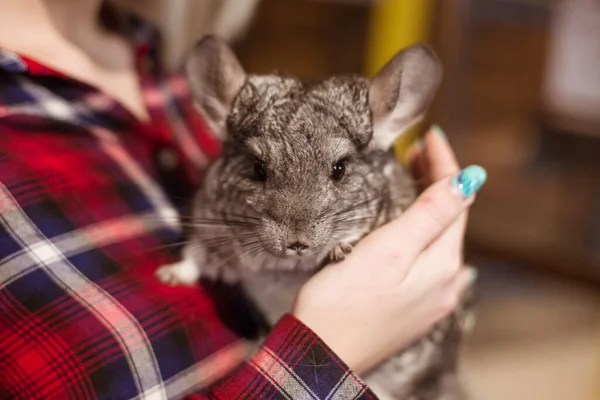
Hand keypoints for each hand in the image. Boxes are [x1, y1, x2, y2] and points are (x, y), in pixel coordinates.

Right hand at [292, 126, 485, 373]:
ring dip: (430, 204)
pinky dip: (422, 230)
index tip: (430, 134)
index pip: (456, 200)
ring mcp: (430, 298)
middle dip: (438, 180)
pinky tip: (410, 224)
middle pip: (450, 218)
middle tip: (415, 150)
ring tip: (412, 176)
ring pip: (439, 237)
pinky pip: (428, 258)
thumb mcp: (389, 251)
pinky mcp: (412, 306)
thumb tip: (469, 181)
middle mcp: (445, 283)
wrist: (321, 354)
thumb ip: (430, 216)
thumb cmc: (344, 303)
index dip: (445, 164)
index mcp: (442, 264)